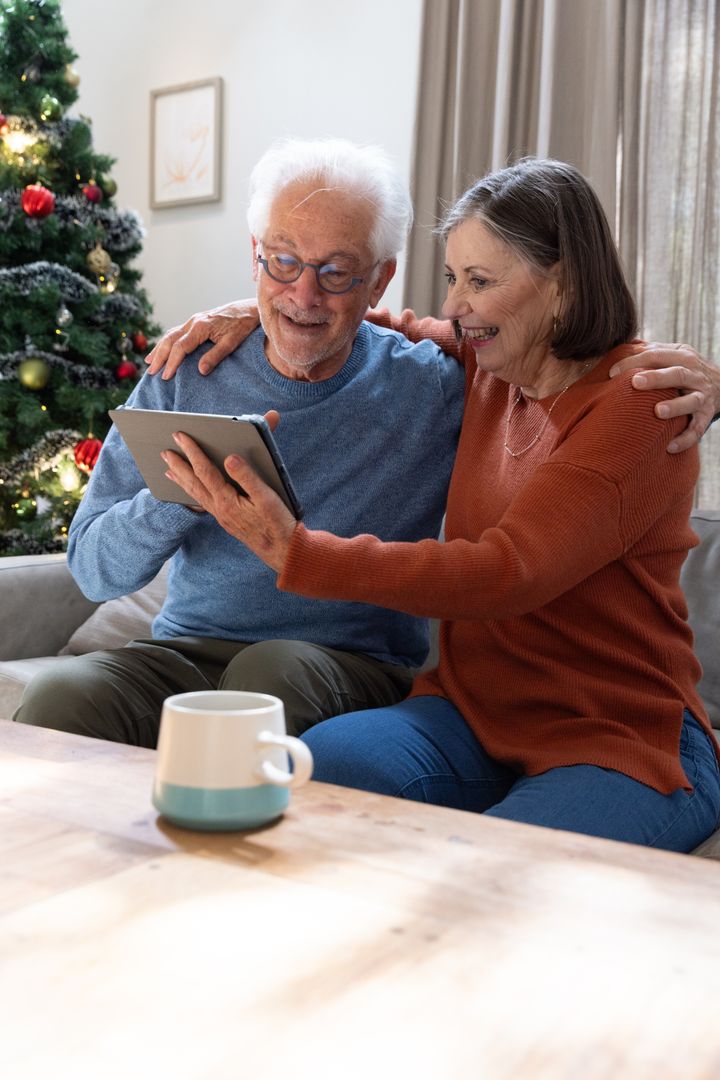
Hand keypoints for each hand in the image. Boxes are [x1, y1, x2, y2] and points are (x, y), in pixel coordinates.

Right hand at [145, 299, 260, 379]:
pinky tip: (162, 349)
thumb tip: (200, 371)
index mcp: (201, 327)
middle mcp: (193, 322)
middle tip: (152, 372)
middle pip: (170, 340)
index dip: (172, 362)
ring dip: (159, 348)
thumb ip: (215, 356)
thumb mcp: (232, 342)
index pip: (180, 347)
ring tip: (150, 362)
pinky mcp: (196, 321)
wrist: (248, 309)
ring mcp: (193, 320)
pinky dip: (167, 341)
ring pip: (170, 335)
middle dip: (160, 357)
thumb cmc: (242, 325)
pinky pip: (176, 332)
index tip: (166, 376)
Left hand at [161, 414, 293, 572]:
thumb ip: (247, 477)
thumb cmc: (277, 524)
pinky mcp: (227, 520)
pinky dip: (193, 493)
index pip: (205, 471)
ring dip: (181, 480)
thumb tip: (230, 458)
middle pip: (193, 483)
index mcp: (227, 501)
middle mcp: (219, 509)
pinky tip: (192, 491)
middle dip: (178, 465)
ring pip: (195, 494)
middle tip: (164, 451)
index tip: (181, 436)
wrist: (282, 551)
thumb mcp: (266, 497)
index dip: (192, 452)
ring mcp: (221, 516)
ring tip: (169, 470)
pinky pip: (203, 503)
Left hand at [610, 342, 718, 452]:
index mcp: (682, 356)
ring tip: (658, 412)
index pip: (657, 355)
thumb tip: (620, 347)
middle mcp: (694, 375)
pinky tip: (670, 447)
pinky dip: (685, 439)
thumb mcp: (673, 354)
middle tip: (635, 382)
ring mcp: (702, 396)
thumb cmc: (684, 370)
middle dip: (656, 378)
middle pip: (676, 374)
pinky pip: (697, 429)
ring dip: (675, 406)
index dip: (634, 362)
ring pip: (691, 401)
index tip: (612, 372)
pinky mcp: (706, 415)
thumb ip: (650, 351)